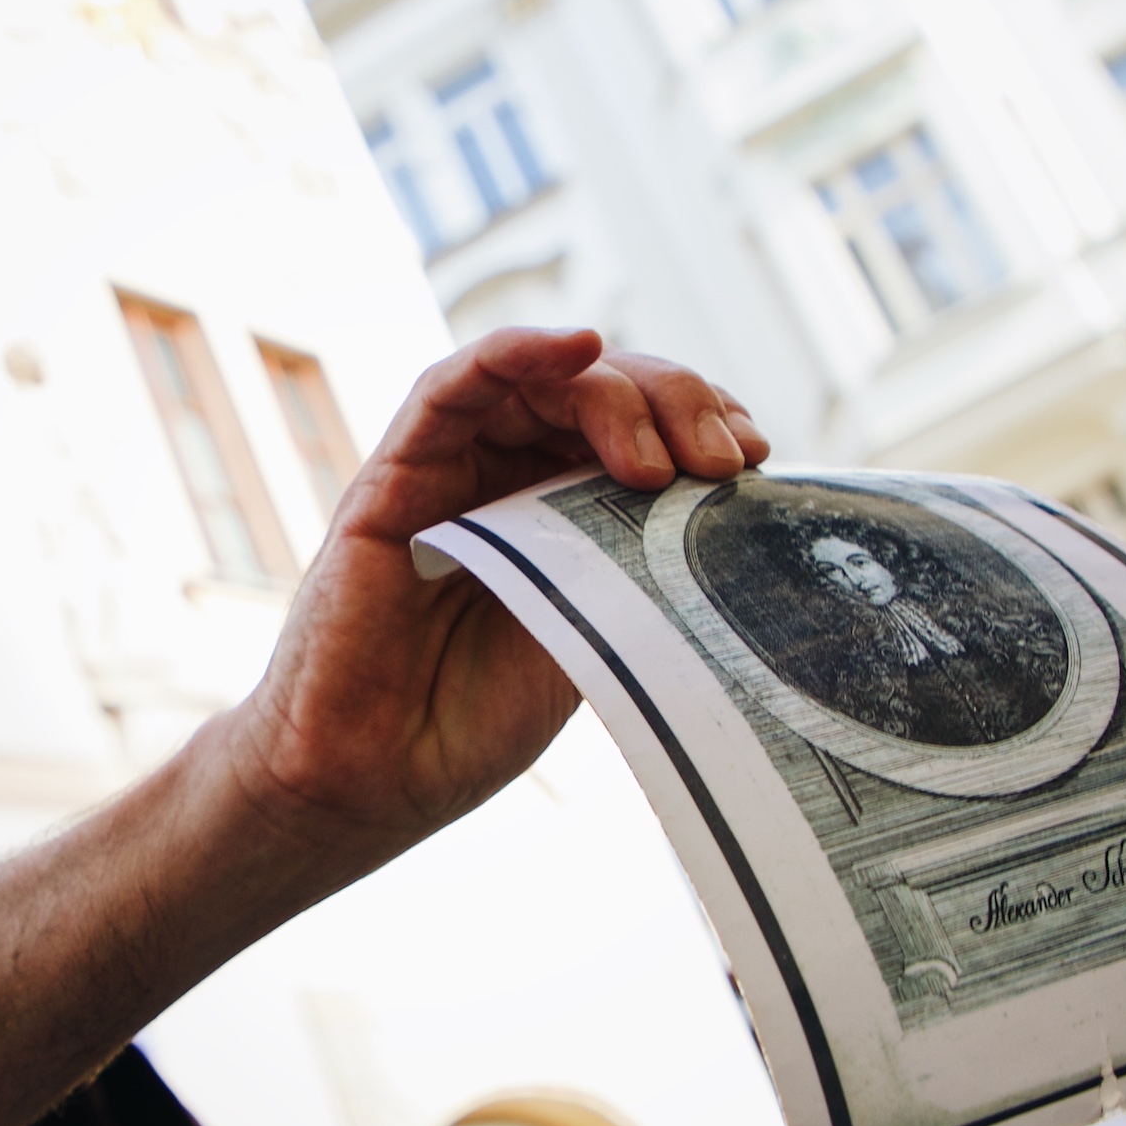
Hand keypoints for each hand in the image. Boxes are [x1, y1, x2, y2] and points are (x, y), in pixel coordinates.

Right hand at [225, 327, 765, 865]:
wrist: (371, 781)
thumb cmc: (469, 722)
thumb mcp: (596, 637)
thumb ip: (641, 570)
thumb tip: (735, 527)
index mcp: (562, 510)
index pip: (643, 430)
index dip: (703, 426)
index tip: (755, 461)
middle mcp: (507, 475)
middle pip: (602, 392)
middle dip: (678, 407)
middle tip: (724, 462)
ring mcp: (451, 469)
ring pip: (541, 381)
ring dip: (618, 392)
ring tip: (665, 453)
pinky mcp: (393, 476)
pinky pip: (448, 388)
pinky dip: (514, 353)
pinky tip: (577, 345)